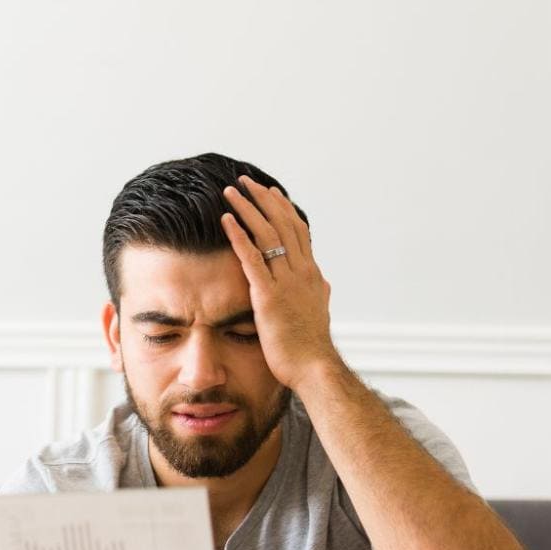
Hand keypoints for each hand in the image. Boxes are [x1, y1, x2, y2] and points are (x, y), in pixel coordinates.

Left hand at [220, 174, 338, 388]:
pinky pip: (251, 257)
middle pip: (281, 223)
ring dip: (247, 209)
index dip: (283, 209)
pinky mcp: (268, 295)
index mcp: (311, 274)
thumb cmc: (312, 346)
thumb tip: (325, 284)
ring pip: (266, 234)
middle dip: (262, 200)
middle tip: (245, 181)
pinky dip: (238, 235)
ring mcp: (286, 282)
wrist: (314, 368)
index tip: (271, 192)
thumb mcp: (321, 313)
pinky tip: (225, 219)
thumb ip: (320, 294)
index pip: (298, 230)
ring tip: (230, 192)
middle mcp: (301, 271)